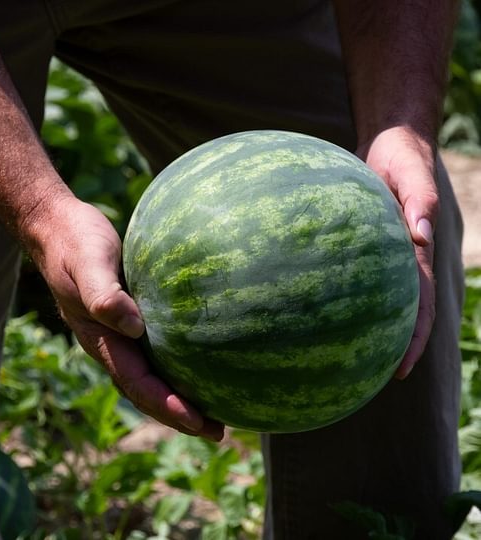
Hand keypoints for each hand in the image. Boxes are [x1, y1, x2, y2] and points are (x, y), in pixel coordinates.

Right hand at [25, 196, 223, 440]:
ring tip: (214, 409)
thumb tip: (134, 328)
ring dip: (179, 396)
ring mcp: (121, 332)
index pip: (137, 384)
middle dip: (179, 414)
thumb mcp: (88, 264)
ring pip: (152, 374)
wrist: (60, 227)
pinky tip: (200, 361)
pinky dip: (177, 364)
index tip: (200, 423)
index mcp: (101, 340)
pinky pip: (157, 349)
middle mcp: (112, 343)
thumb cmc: (75, 243)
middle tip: (217, 431)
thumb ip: (104, 296)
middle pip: (147, 390)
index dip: (167, 406)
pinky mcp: (132, 315)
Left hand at [357, 126, 437, 378]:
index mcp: (416, 251)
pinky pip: (353, 270)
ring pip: (376, 294)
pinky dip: (344, 292)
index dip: (412, 339)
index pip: (418, 304)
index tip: (400, 370)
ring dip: (368, 324)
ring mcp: (381, 251)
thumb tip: (420, 235)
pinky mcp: (361, 241)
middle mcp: (400, 257)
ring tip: (344, 353)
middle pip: (398, 310)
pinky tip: (319, 305)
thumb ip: (419, 202)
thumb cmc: (402, 155)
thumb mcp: (413, 173)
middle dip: (389, 345)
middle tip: (371, 378)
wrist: (389, 141)